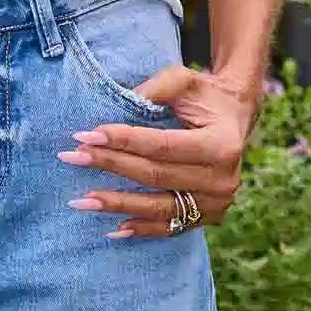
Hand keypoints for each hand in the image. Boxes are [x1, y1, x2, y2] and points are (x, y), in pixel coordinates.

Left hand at [60, 65, 262, 236]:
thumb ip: (155, 89)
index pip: (162, 146)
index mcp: (221, 144)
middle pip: (155, 176)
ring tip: (81, 200)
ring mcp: (217, 203)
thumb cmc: (206, 96)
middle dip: (111, 166)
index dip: (123, 141)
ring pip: (158, 207)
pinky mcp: (209, 217)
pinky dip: (141, 229)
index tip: (85, 136)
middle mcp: (222, 179)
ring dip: (117, 205)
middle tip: (73, 159)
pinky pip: (169, 228)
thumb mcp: (185, 81)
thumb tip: (117, 103)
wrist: (237, 118)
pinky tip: (113, 229)